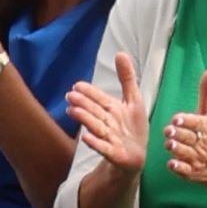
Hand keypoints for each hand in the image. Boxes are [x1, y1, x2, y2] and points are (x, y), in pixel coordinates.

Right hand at [66, 49, 150, 173]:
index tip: (76, 85)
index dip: (90, 92)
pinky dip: (95, 143)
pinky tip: (85, 138)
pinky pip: (103, 148)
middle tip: (70, 96)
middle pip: (94, 111)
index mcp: (112, 109)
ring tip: (73, 111)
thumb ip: (127, 78)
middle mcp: (108, 122)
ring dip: (85, 119)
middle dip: (83, 104)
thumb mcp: (134, 99)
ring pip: (95, 127)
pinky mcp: (113, 153)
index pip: (99, 98)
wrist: (136, 155)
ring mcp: (109, 138)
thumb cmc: (132, 126)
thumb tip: (120, 53)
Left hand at [161, 71, 206, 197]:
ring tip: (169, 145)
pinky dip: (179, 168)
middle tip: (169, 131)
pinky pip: (185, 171)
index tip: (177, 118)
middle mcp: (202, 143)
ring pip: (186, 153)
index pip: (196, 122)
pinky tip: (172, 164)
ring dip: (177, 149)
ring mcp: (198, 159)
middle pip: (189, 137)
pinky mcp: (193, 172)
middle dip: (179, 134)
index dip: (186, 120)